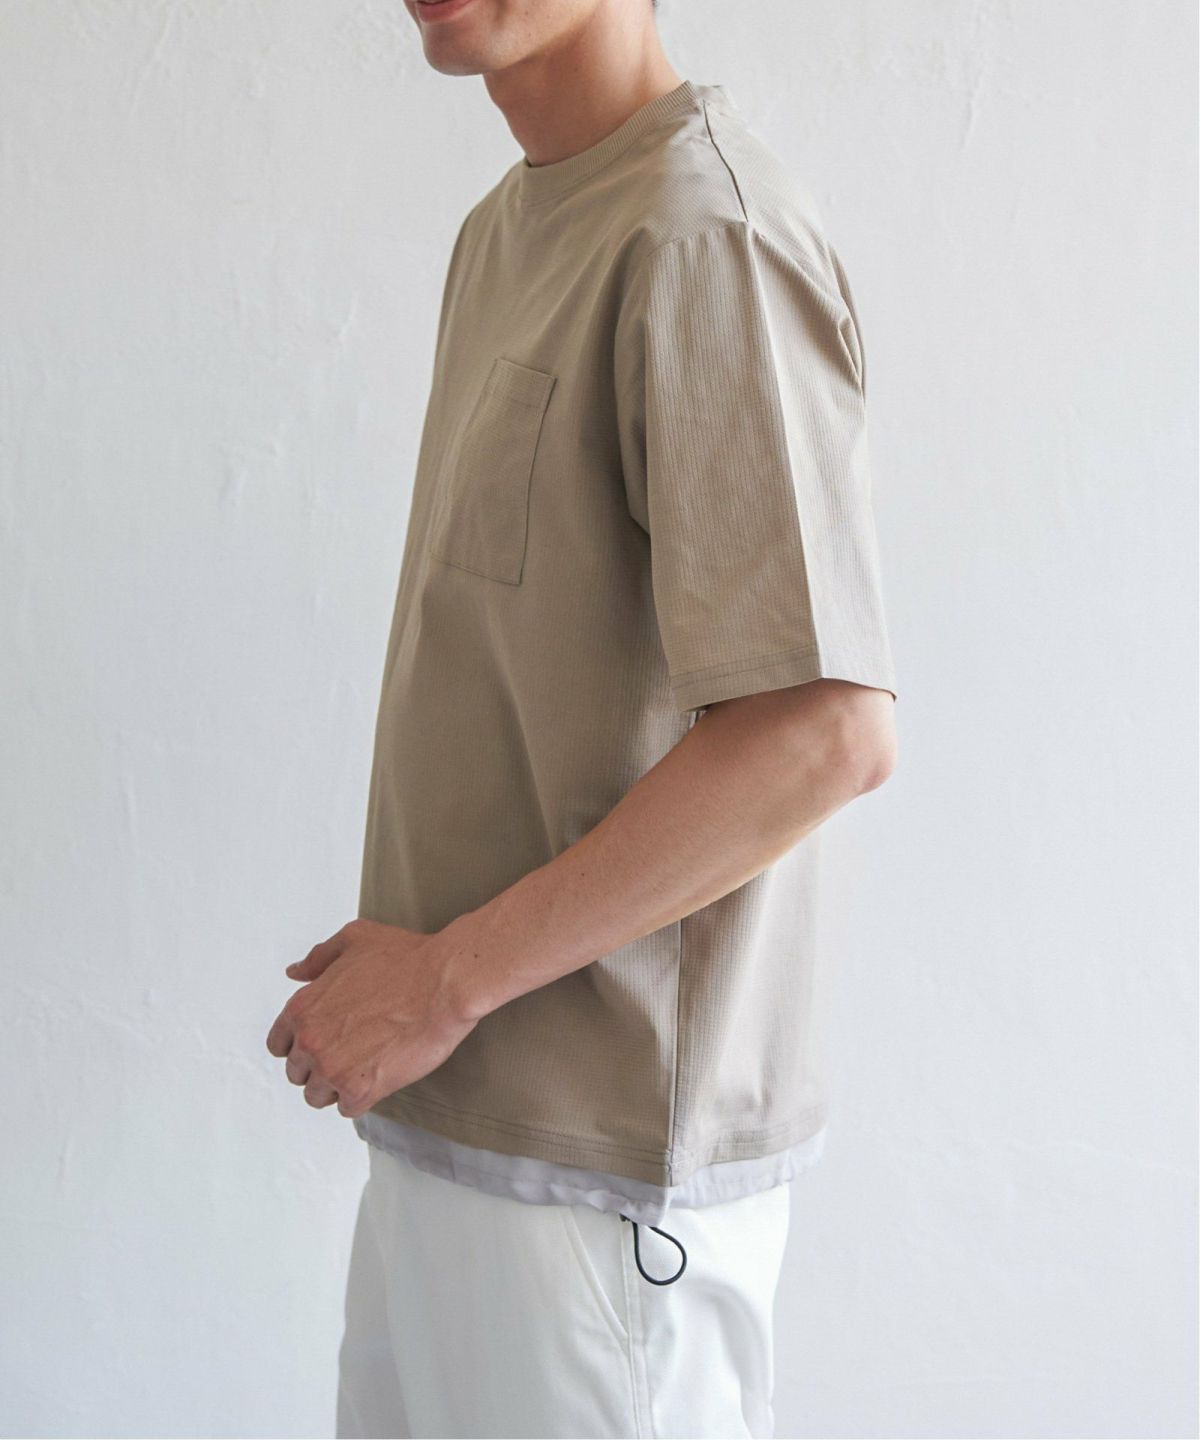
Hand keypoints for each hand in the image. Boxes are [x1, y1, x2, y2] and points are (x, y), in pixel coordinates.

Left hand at [265, 918, 478, 1118]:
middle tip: (350, 1054)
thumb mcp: (354, 939)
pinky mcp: (360, 1089)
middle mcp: (310, 1041)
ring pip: (319, 1096)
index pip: (279, 1044)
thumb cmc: (407, 958)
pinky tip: (380, 1077)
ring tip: (365, 1068)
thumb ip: (319, 957)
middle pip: (298, 1074)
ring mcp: (333, 1068)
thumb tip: (295, 972)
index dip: (300, 1044)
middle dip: (320, 1066)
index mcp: (302, 1008)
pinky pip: (348, 1108)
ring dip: (338, 1086)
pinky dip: (362, 1098)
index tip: (322, 1042)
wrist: (445, 982)